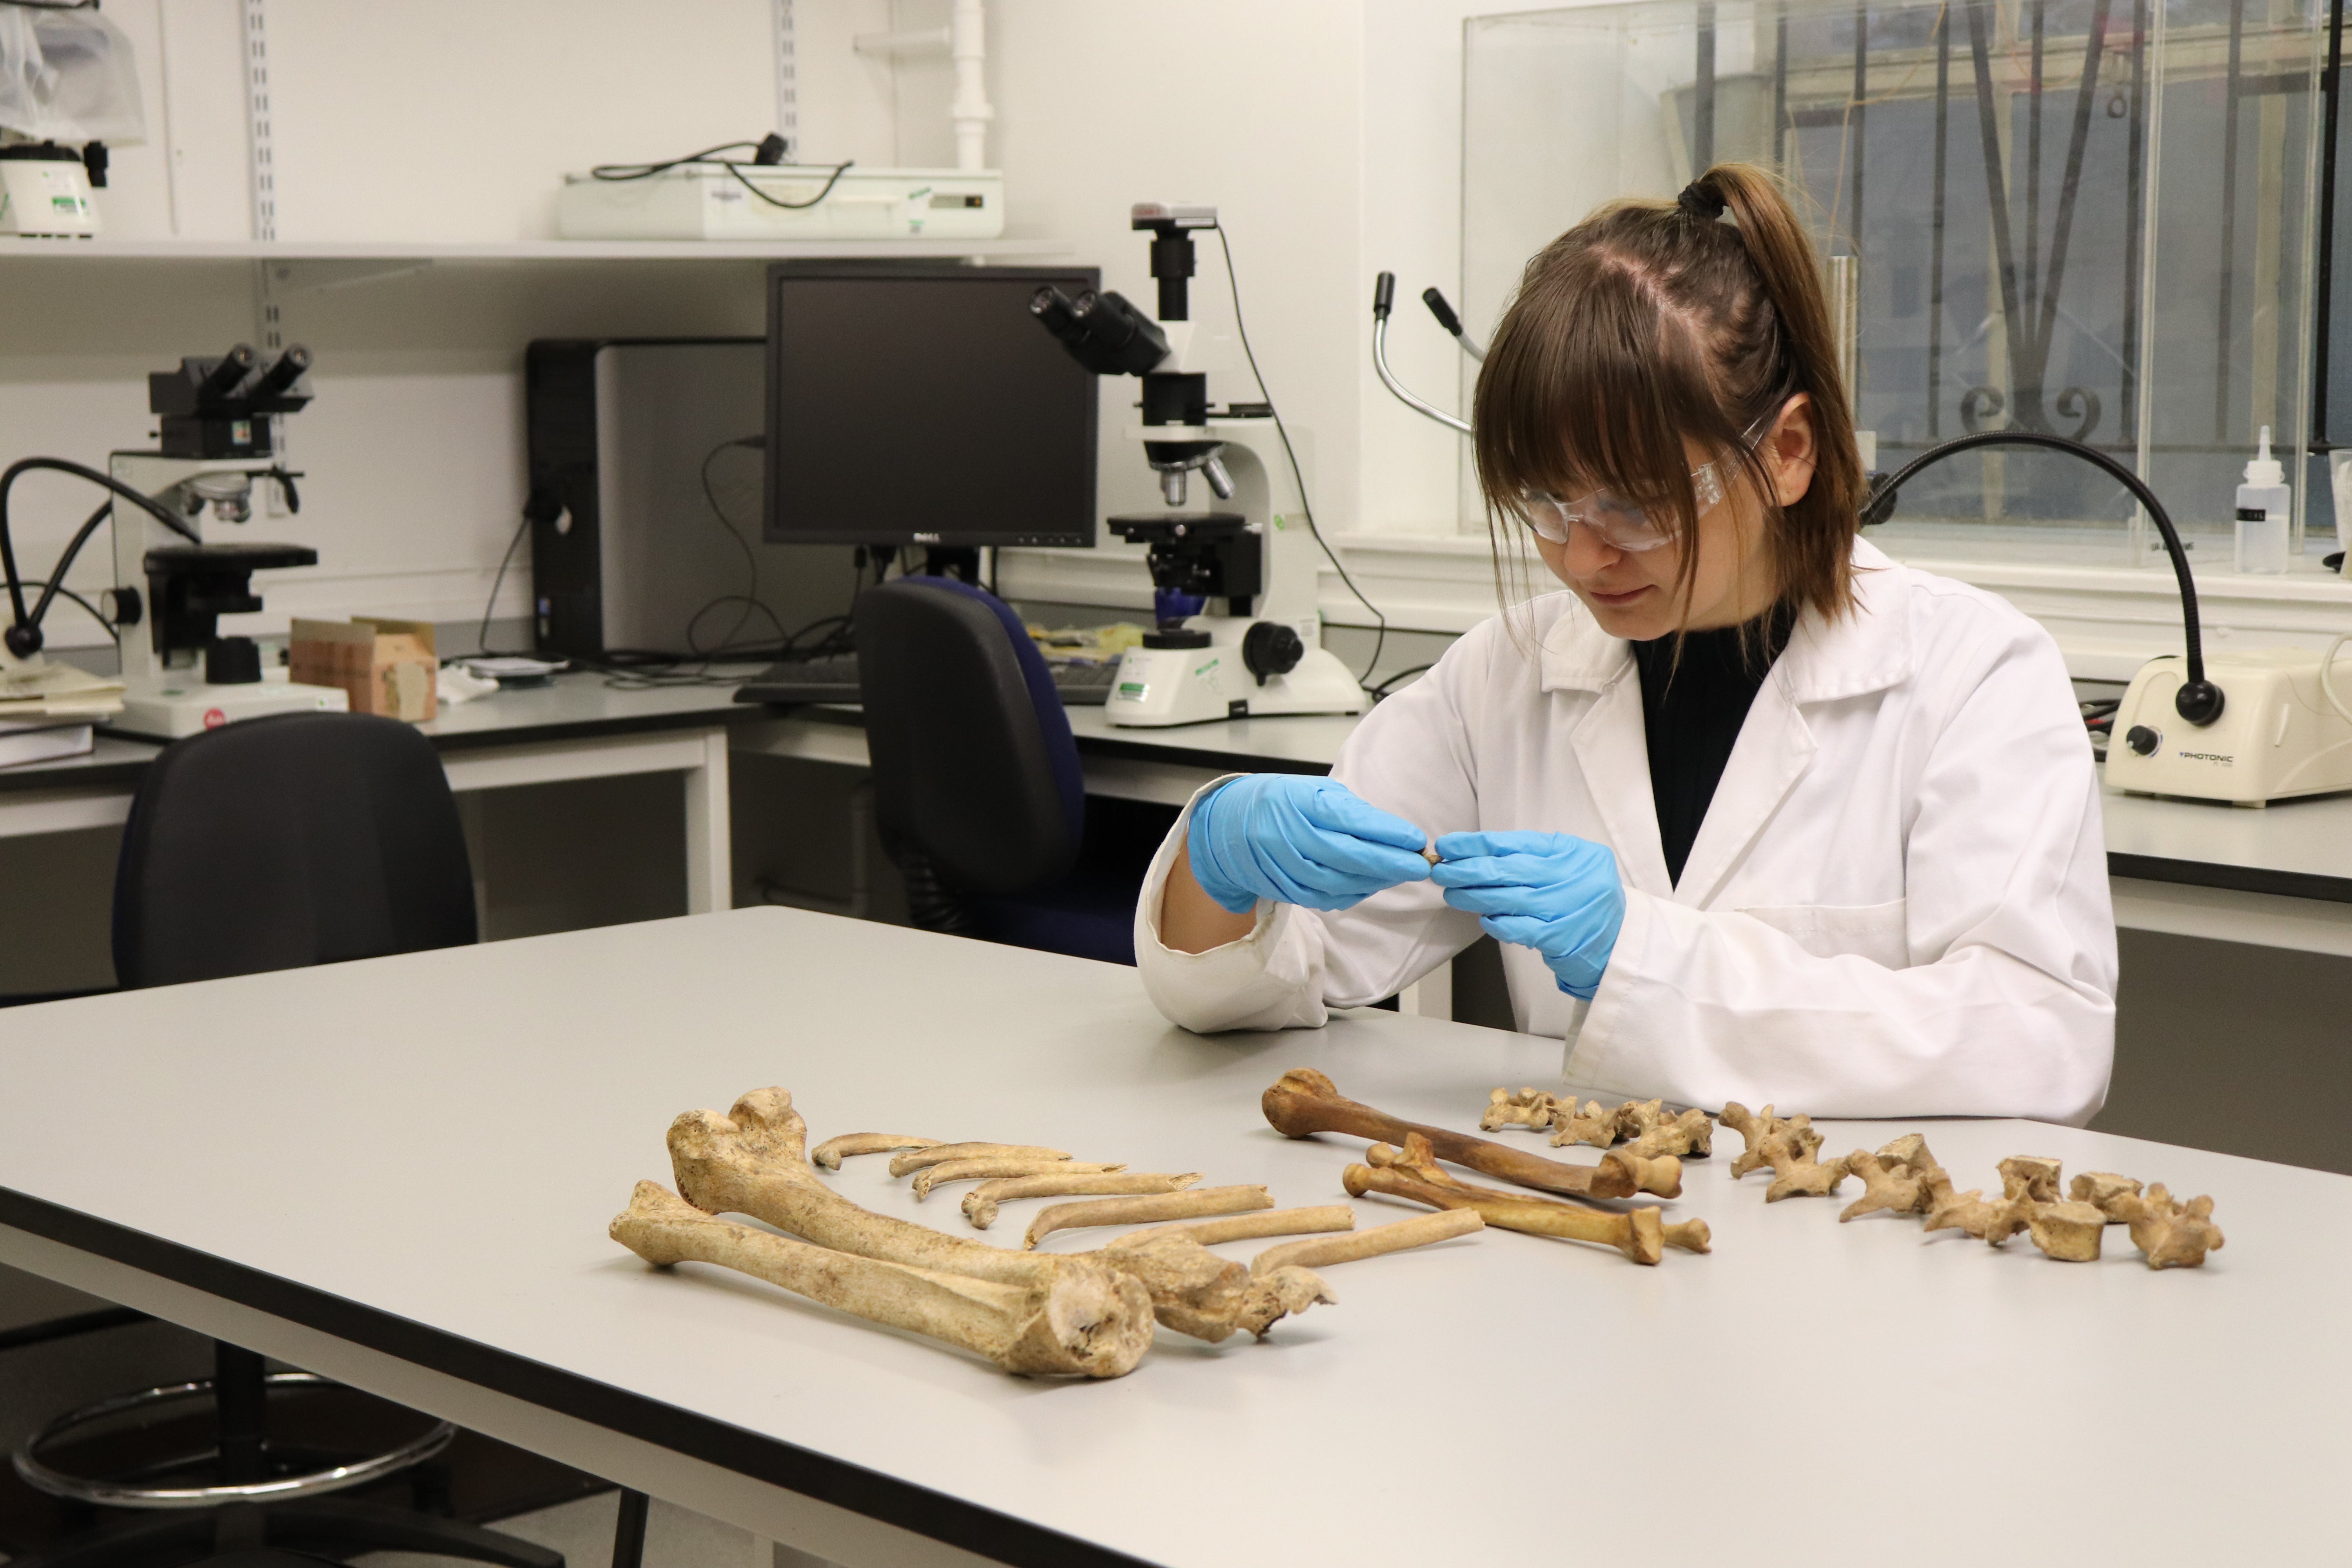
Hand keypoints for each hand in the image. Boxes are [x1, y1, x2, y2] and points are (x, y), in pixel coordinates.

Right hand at [1187, 775, 1432, 912]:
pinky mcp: (1283, 889)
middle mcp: (1288, 836)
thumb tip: (1392, 833)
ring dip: (1376, 880)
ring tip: (1401, 873)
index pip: (1349, 820)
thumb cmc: (1278, 802)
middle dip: (1389, 863)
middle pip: (1347, 856)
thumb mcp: (1312, 790)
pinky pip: (1325, 897)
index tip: (1416, 839)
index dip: (1386, 833)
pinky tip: (1372, 884)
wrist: (1226, 828)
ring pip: (1338, 881)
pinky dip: (1354, 893)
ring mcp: (1283, 867)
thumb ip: (1349, 810)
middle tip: (1420, 865)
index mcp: (1297, 803)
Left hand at [1430, 831, 1623, 998]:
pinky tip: (1483, 919)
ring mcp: (1568, 907)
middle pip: (1508, 869)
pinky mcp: (1561, 937)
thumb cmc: (1582, 899)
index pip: (1515, 843)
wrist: (1617, 941)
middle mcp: (1573, 875)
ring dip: (1474, 896)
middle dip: (1468, 869)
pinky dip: (1497, 923)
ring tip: (1451, 894)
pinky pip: (1519, 928)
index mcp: (1572, 851)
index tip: (1448, 845)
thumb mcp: (1566, 866)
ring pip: (1508, 898)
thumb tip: (1474, 855)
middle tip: (1440, 871)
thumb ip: (1530, 857)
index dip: (1477, 844)